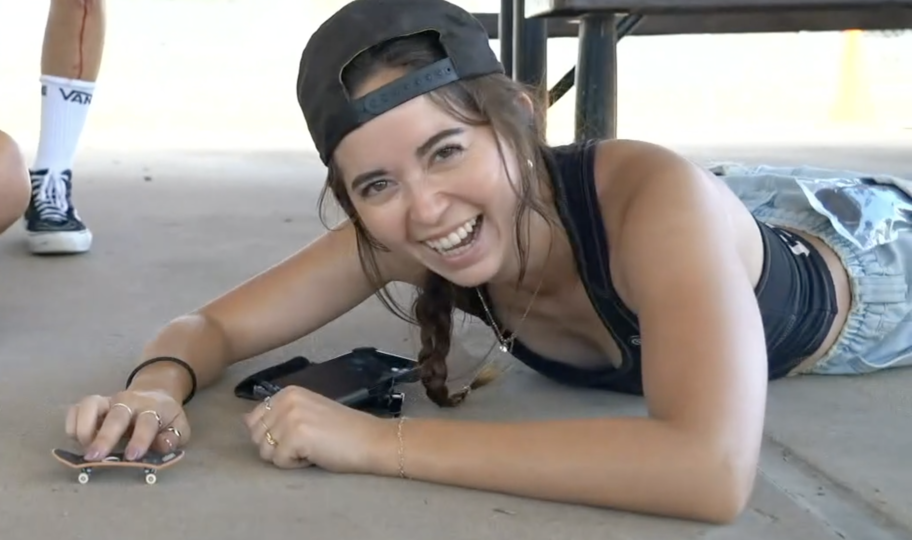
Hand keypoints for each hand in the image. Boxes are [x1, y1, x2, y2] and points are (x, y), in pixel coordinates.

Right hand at [65, 390, 189, 460]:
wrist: (155, 394)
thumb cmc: (165, 417)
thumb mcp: (178, 427)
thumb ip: (173, 437)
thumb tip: (162, 446)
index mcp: (153, 409)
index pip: (146, 423)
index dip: (140, 439)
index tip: (132, 457)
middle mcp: (129, 402)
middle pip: (116, 415)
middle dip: (104, 436)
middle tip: (94, 457)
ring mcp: (109, 401)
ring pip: (90, 405)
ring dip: (84, 427)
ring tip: (85, 448)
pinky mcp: (93, 404)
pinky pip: (76, 409)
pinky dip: (72, 423)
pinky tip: (76, 439)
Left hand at [243, 386, 394, 473]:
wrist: (372, 439)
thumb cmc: (342, 431)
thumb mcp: (304, 415)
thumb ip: (275, 415)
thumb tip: (244, 420)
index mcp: (288, 392)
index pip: (254, 420)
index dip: (275, 436)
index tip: (302, 434)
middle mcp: (286, 399)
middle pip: (257, 437)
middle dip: (278, 447)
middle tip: (308, 443)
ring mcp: (290, 416)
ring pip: (266, 452)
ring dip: (287, 457)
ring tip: (312, 448)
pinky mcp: (296, 436)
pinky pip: (279, 462)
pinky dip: (296, 465)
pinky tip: (316, 454)